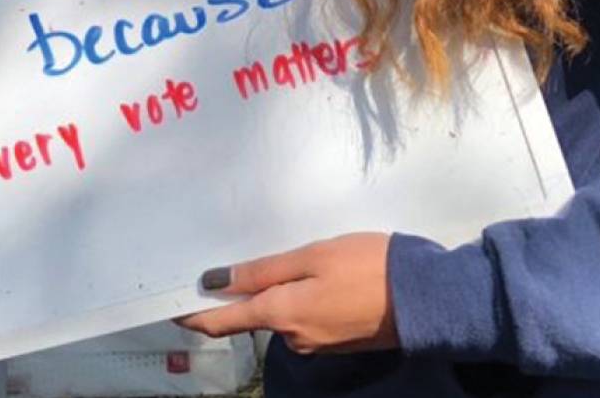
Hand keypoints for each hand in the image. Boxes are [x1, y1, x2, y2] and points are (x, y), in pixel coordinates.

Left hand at [177, 233, 397, 355]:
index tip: (172, 304)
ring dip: (280, 292)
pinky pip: (306, 317)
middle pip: (254, 315)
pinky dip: (303, 299)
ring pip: (283, 314)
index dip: (194, 314)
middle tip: (238, 256)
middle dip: (245, 292)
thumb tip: (216, 282)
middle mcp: (292, 337)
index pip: (221, 321)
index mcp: (280, 314)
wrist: (427, 299)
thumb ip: (263, 270)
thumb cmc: (369, 267)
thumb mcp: (313, 256)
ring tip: (294, 257)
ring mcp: (316, 343)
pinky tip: (321, 276)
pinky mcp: (337, 341)